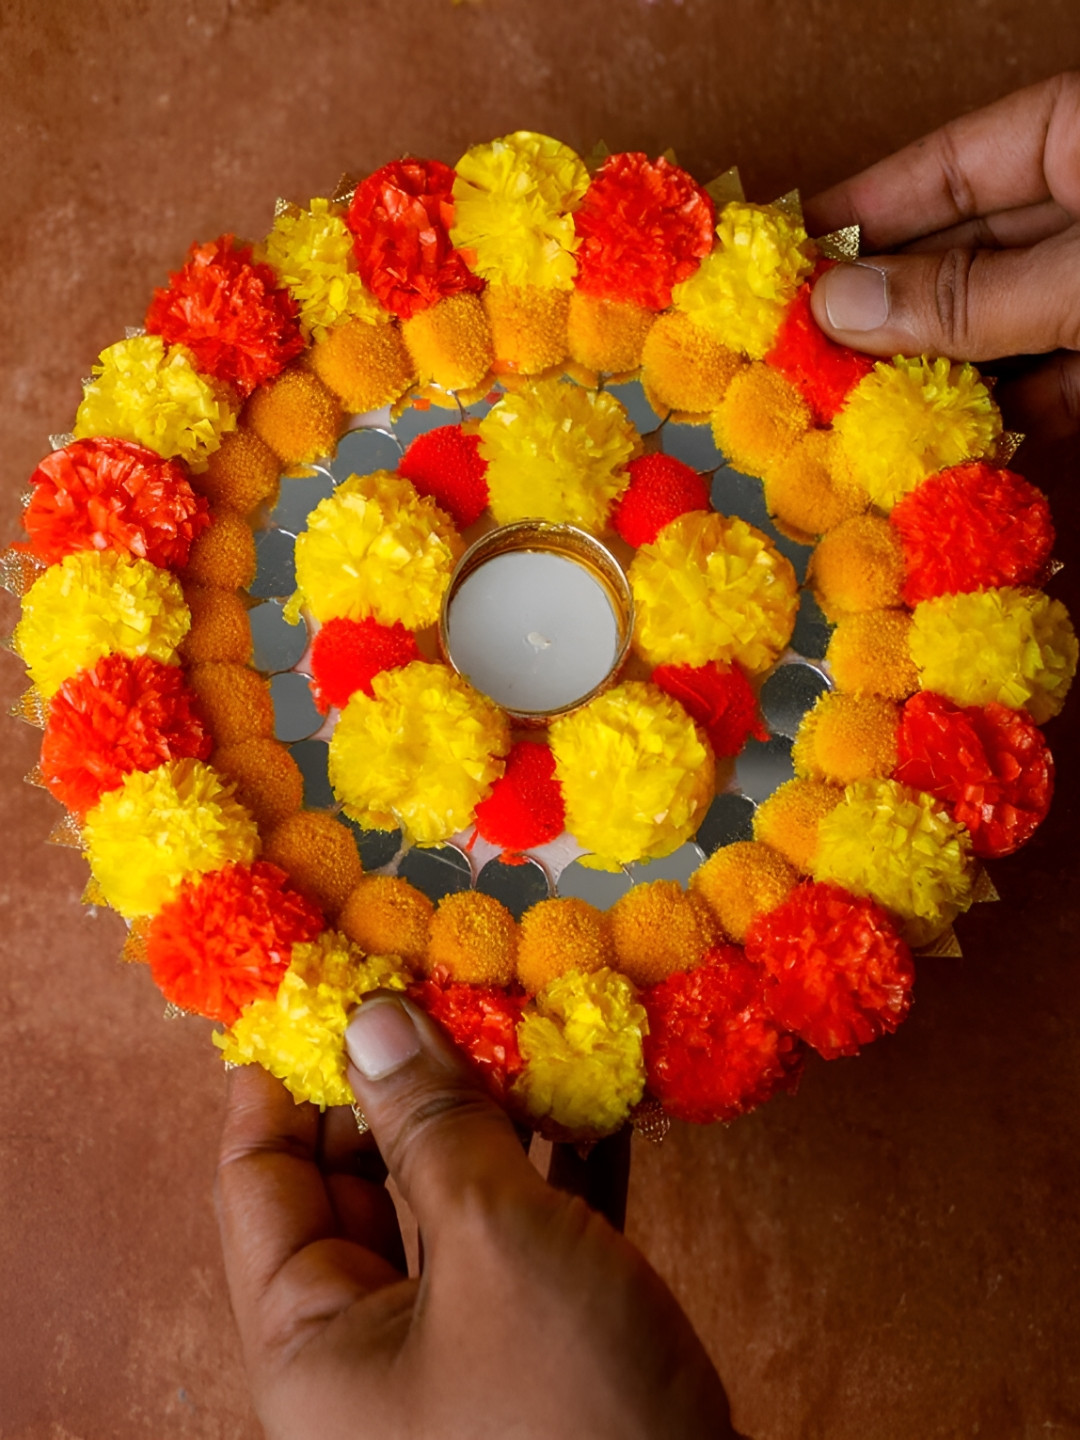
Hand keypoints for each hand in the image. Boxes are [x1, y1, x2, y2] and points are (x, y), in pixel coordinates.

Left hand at [216, 994, 736, 1439]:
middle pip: (355, 1184)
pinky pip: (522, 1237)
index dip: (280, 1077)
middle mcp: (366, 1354)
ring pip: (445, 1202)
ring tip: (511, 1022)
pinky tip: (587, 1095)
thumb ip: (432, 1123)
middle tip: (436, 988)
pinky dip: (551, 1168)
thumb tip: (372, 1017)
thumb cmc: (572, 1412)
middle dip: (396, 1085)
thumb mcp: (495, 1243)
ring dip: (485, 1116)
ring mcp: (455, 1353)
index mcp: (310, 1347)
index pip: (258, 1183)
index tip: (316, 985)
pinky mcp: (536, 1351)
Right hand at [805, 72, 1079, 442]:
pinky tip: (942, 444)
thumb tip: (839, 306)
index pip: (950, 166)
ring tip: (856, 415)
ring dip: (935, 376)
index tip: (784, 260)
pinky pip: (1053, 382)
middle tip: (802, 358)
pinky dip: (1004, 417)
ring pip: (1003, 326)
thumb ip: (968, 296)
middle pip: (966, 253)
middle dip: (888, 310)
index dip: (863, 214)